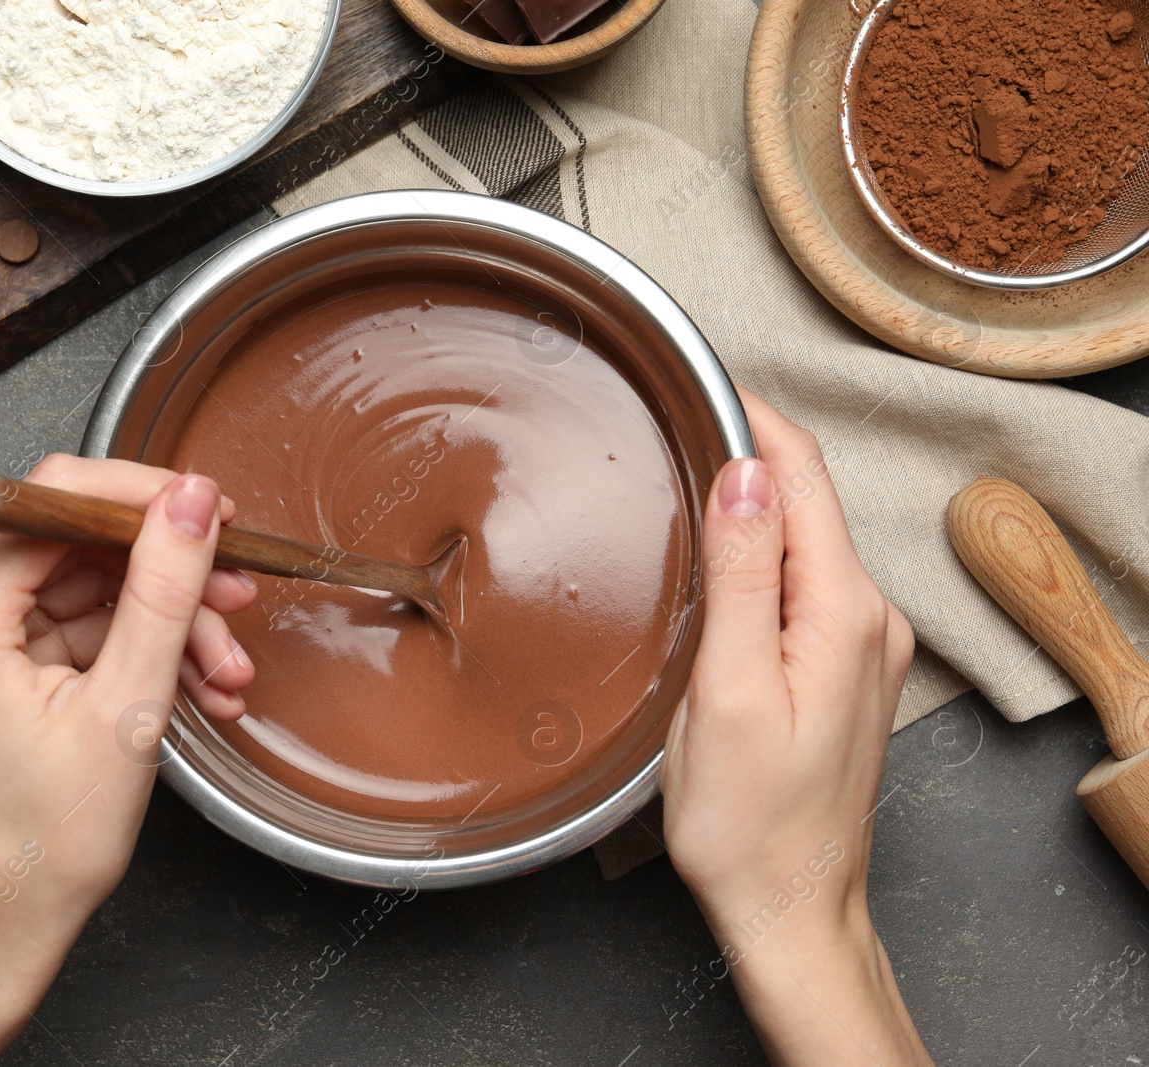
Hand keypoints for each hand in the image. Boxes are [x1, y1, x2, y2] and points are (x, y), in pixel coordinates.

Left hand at [0, 456, 255, 1066]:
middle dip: (164, 582)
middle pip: (69, 547)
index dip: (146, 499)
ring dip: (153, 625)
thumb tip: (187, 500)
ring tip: (220, 673)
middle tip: (234, 606)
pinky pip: (54, 629)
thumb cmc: (38, 851)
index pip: (56, 498)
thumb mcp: (125, 710)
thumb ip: (162, 589)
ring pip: (71, 590)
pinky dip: (118, 651)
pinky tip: (181, 683)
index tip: (213, 514)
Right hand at [661, 390, 929, 1063]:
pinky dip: (762, 549)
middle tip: (671, 411)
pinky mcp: (846, 668)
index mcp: (843, 612)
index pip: (801, 474)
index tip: (694, 374)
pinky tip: (717, 554)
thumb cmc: (748, 822)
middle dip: (745, 446)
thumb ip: (744, 576)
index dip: (750, 413)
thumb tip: (746, 473)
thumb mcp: (729, 692)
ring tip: (682, 470)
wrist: (790, 908)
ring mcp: (864, 644)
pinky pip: (805, 580)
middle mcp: (871, 618)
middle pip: (806, 498)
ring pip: (804, 538)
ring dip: (751, 498)